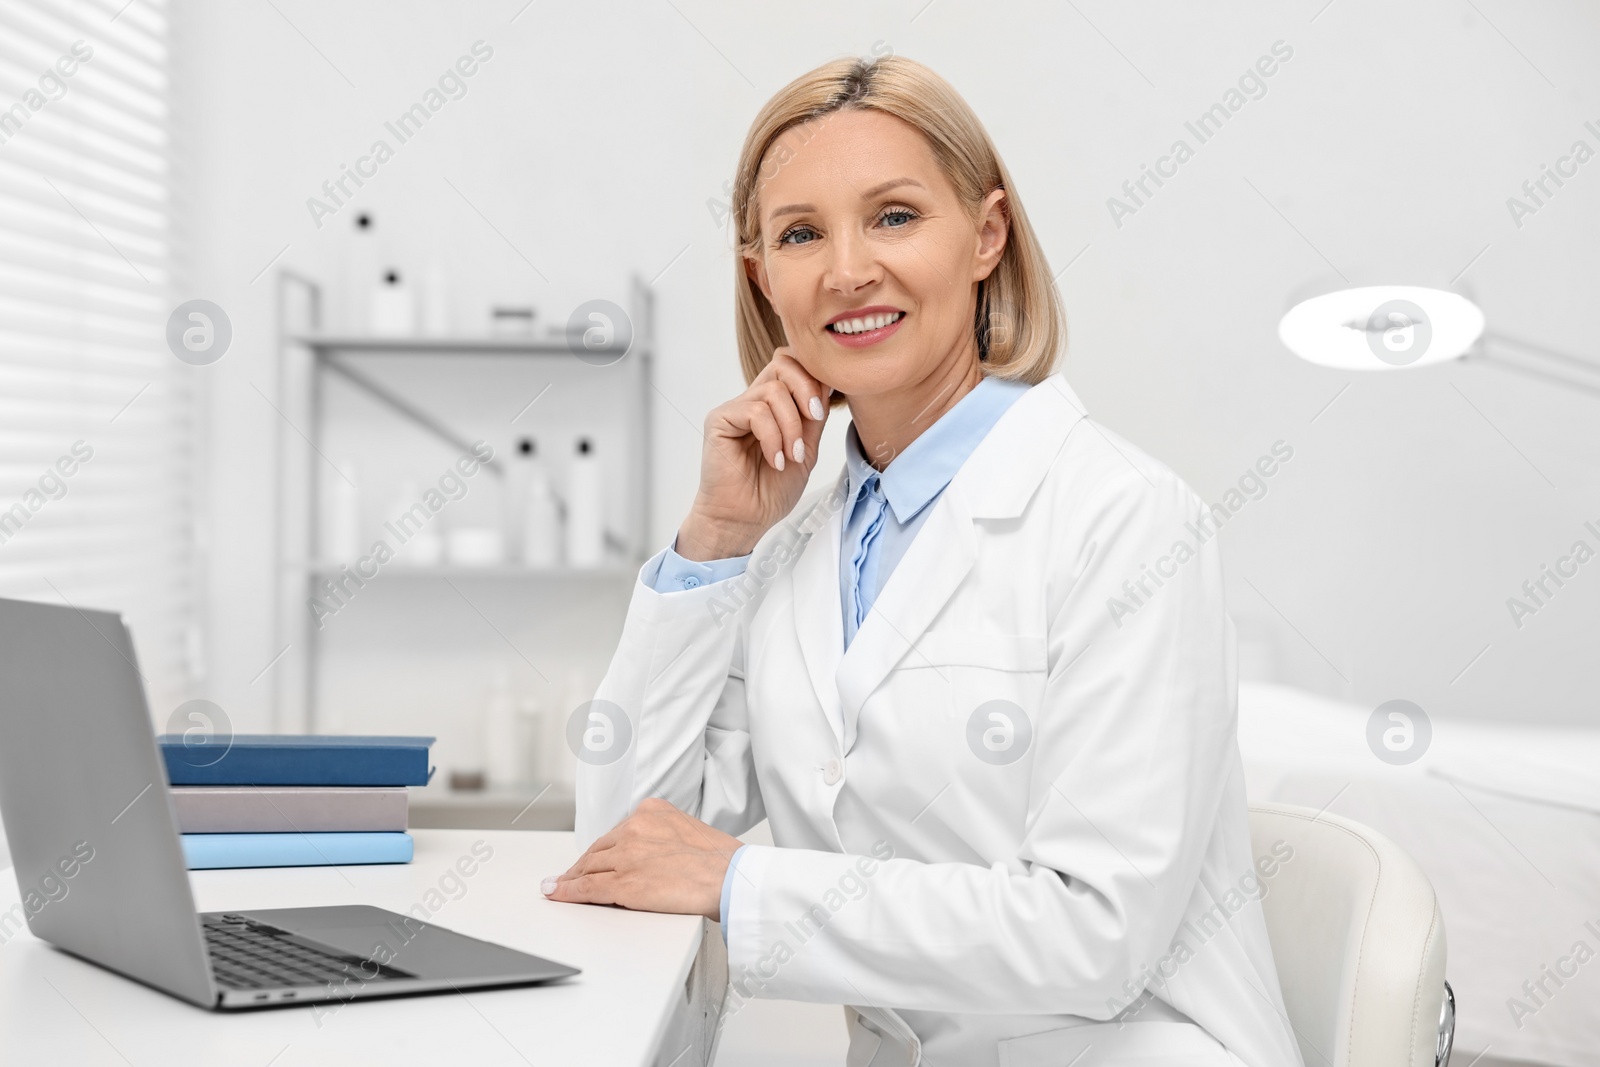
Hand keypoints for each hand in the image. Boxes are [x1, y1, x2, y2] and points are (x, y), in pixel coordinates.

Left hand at [541, 797, 741, 919]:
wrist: (730, 877)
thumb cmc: (720, 861)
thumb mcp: (689, 831)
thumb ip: (664, 837)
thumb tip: (654, 856)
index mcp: (652, 811)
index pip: (617, 833)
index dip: (601, 850)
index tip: (592, 858)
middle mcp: (635, 828)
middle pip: (598, 849)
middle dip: (582, 864)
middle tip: (568, 876)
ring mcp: (627, 855)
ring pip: (589, 867)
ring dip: (571, 878)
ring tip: (558, 886)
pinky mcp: (623, 882)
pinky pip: (587, 888)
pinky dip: (567, 891)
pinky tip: (557, 893)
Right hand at [675, 349, 831, 560]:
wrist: (745, 520)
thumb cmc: (771, 490)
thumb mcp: (806, 449)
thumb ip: (813, 417)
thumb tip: (829, 382)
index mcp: (772, 405)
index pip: (791, 365)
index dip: (813, 377)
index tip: (822, 410)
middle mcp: (751, 400)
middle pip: (782, 363)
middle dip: (807, 389)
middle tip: (815, 418)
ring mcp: (734, 409)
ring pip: (773, 391)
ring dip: (791, 426)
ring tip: (791, 455)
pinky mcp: (719, 420)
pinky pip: (755, 411)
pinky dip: (773, 437)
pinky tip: (774, 459)